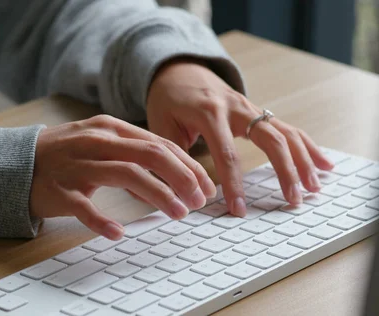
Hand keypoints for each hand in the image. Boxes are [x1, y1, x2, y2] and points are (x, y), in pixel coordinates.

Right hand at [30, 115, 216, 239]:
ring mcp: (76, 165)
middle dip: (181, 177)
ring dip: (158, 195)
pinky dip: (102, 220)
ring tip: (177, 213)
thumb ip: (133, 150)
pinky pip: (84, 207)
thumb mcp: (100, 142)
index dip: (186, 165)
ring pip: (126, 175)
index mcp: (109, 129)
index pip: (158, 143)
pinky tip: (118, 232)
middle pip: (149, 154)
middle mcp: (95, 142)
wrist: (17, 163)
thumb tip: (175, 170)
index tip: (203, 186)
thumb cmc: (66, 154)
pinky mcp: (59, 190)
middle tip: (198, 201)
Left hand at [146, 60, 333, 216]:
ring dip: (303, 161)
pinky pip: (288, 129)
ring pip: (285, 133)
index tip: (239, 210)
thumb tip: (182, 193)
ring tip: (314, 188)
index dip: (235, 184)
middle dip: (284, 171)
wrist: (178, 70)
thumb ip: (173, 157)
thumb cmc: (167, 101)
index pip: (226, 154)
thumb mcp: (160, 126)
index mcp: (209, 112)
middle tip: (292, 200)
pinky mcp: (259, 112)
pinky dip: (307, 147)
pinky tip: (323, 164)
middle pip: (270, 140)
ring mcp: (251, 108)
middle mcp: (236, 107)